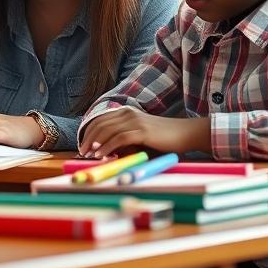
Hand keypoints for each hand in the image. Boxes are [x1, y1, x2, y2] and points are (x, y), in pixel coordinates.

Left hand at [78, 107, 209, 156]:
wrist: (185, 133)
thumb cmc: (163, 138)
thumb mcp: (140, 136)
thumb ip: (124, 140)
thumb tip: (107, 152)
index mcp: (126, 112)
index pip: (100, 120)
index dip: (88, 132)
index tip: (83, 146)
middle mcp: (128, 113)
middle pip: (100, 124)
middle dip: (88, 139)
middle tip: (82, 153)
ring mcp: (135, 121)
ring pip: (107, 130)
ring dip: (95, 143)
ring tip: (89, 155)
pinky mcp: (142, 131)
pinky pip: (119, 138)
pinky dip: (107, 147)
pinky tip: (101, 155)